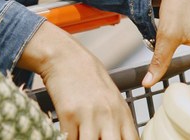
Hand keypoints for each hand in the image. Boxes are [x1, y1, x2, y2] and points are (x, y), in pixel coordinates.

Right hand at [19, 22, 137, 139]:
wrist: (67, 58)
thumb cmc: (89, 79)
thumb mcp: (111, 100)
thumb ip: (118, 123)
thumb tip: (120, 139)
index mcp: (122, 113)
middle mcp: (109, 115)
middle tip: (97, 139)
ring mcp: (89, 115)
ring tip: (82, 136)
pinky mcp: (68, 114)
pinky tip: (69, 134)